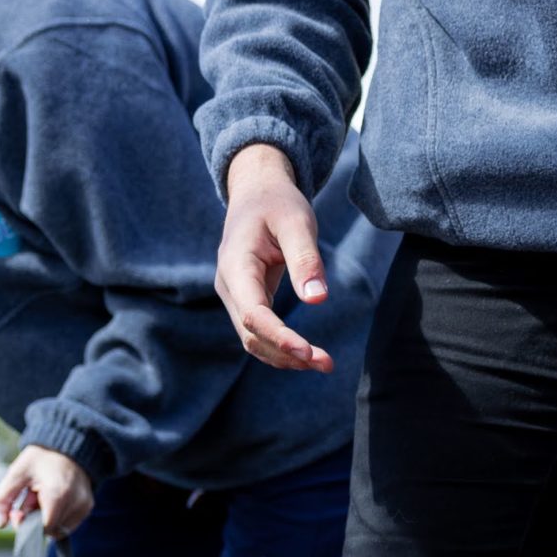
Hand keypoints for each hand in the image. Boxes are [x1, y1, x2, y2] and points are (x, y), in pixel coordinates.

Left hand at [0, 445, 94, 537]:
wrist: (67, 445)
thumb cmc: (41, 458)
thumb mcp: (17, 472)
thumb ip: (3, 498)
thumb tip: (0, 524)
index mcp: (57, 494)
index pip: (44, 528)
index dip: (28, 525)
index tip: (20, 512)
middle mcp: (75, 502)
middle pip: (51, 529)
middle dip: (36, 520)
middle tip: (30, 500)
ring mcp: (84, 505)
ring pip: (60, 529)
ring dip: (47, 519)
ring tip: (43, 497)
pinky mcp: (88, 506)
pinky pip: (69, 524)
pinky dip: (58, 516)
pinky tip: (53, 499)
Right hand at [216, 144, 334, 373]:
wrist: (257, 192)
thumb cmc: (277, 202)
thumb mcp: (296, 221)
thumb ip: (305, 259)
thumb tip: (317, 301)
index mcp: (235, 265)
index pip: (253, 313)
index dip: (279, 337)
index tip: (308, 352)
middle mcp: (229, 286)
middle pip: (252, 335)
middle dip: (287, 354)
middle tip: (327, 364)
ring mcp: (235, 296)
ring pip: (254, 340)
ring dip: (286, 357)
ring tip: (324, 364)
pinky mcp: (248, 301)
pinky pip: (261, 333)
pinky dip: (283, 348)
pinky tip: (309, 355)